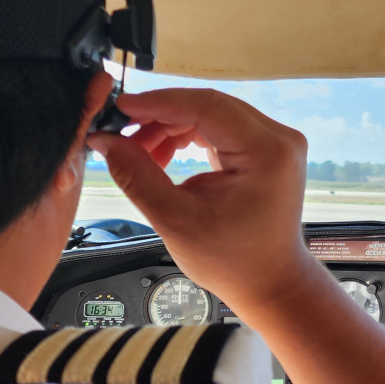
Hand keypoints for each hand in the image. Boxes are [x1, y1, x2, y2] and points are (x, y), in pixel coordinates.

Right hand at [86, 88, 327, 313]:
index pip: (207, 106)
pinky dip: (189, 137)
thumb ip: (137, 175)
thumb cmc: (231, 259)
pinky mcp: (268, 150)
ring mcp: (277, 142)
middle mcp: (279, 139)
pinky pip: (222, 128)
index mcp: (267, 152)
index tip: (121, 106)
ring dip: (172, 127)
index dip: (159, 102)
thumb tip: (105, 140)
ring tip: (139, 153)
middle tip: (122, 135)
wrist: (269, 281)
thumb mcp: (175, 219)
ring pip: (213, 115)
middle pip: (210, 106)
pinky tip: (162, 155)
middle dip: (161, 116)